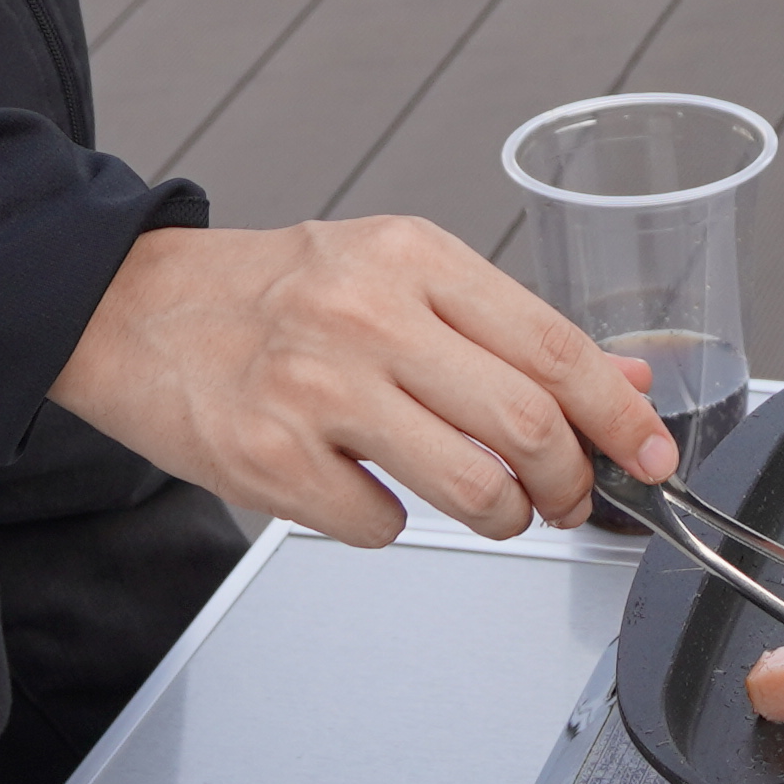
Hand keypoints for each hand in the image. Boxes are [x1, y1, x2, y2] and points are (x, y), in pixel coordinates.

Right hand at [47, 215, 674, 546]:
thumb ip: (509, 330)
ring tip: (489, 506)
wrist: (131, 306)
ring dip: (501, 517)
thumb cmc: (274, 292)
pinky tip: (366, 488)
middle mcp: (368, 315)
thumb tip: (621, 383)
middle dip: (570, 483)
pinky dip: (391, 524)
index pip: (556, 348)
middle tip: (567, 499)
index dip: (620, 419)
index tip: (652, 457)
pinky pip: (379, 525)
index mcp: (414, 258)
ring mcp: (315, 388)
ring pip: (470, 487)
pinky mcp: (267, 458)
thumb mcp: (398, 276)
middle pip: (527, 424)